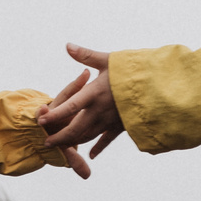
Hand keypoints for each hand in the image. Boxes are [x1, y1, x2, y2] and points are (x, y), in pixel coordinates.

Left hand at [40, 45, 125, 160]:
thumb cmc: (133, 70)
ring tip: (62, 146)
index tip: (41, 120)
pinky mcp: (122, 125)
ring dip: (74, 142)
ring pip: (89, 135)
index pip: (70, 106)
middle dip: (60, 137)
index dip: (54, 114)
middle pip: (76, 128)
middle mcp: (101, 109)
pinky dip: (98, 147)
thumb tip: (67, 46)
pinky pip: (108, 140)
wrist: (159, 86)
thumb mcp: (108, 60)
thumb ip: (86, 56)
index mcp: (95, 92)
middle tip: (47, 142)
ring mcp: (111, 120)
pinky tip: (91, 155)